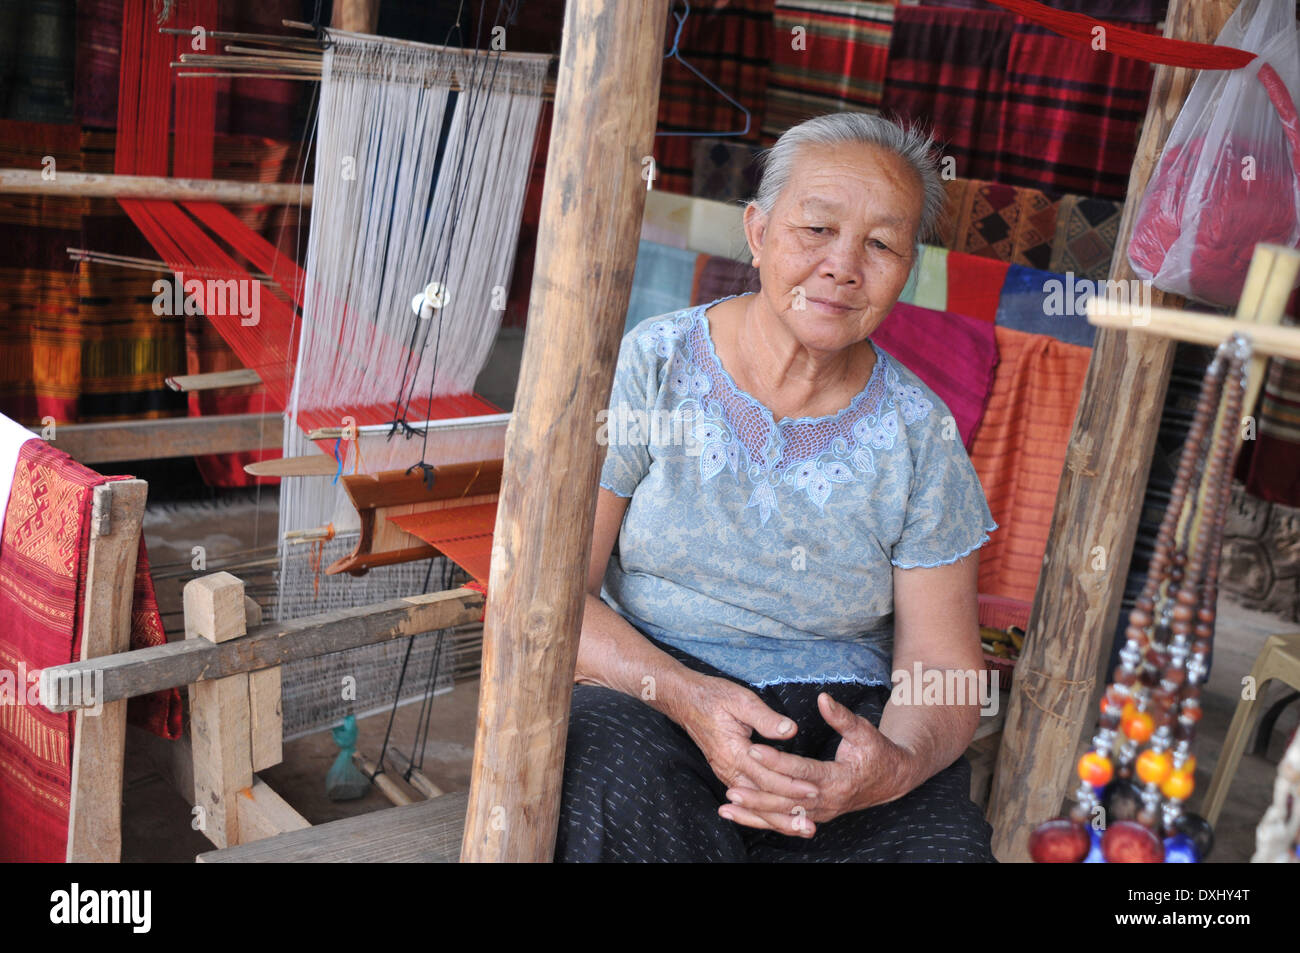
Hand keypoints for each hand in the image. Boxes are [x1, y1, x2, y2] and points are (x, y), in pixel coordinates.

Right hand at [673, 673, 820, 825]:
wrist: (684, 700)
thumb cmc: (713, 697)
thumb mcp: (741, 699)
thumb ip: (765, 718)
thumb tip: (790, 730)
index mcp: (734, 752)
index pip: (767, 776)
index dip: (792, 785)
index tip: (814, 790)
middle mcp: (728, 768)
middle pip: (761, 798)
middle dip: (787, 813)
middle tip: (811, 824)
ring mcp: (725, 772)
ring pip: (753, 803)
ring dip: (776, 818)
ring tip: (798, 828)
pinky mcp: (726, 772)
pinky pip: (746, 799)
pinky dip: (762, 812)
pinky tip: (776, 819)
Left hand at [718, 692, 921, 837]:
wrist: (893, 779)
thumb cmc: (878, 751)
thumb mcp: (864, 731)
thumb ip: (841, 716)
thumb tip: (823, 698)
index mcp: (839, 779)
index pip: (801, 770)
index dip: (777, 760)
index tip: (753, 748)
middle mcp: (828, 801)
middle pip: (788, 800)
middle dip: (759, 795)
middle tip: (732, 789)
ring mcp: (822, 812)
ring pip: (783, 816)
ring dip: (755, 813)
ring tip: (728, 807)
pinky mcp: (815, 816)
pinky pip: (785, 821)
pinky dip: (761, 820)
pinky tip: (738, 816)